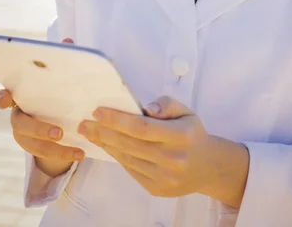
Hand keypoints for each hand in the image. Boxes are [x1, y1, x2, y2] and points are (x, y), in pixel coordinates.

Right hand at [0, 37, 85, 176]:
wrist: (57, 109)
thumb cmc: (55, 84)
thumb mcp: (59, 71)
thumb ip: (61, 56)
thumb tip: (68, 42)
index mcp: (19, 91)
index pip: (2, 92)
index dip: (1, 96)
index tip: (7, 99)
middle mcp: (16, 111)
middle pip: (18, 122)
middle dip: (38, 128)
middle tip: (58, 132)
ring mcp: (22, 130)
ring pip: (30, 141)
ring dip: (51, 147)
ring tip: (74, 148)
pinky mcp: (32, 144)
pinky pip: (42, 153)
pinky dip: (61, 154)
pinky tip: (80, 152)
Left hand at [77, 95, 216, 197]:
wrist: (207, 167)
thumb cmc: (191, 133)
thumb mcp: (186, 111)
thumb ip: (166, 104)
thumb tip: (145, 109)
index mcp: (180, 135)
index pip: (142, 127)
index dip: (117, 120)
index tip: (98, 111)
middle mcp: (172, 158)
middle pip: (130, 144)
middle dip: (104, 132)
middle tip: (84, 123)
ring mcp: (164, 177)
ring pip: (127, 158)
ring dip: (106, 144)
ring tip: (90, 132)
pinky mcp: (157, 189)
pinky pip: (131, 170)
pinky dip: (116, 156)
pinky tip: (106, 145)